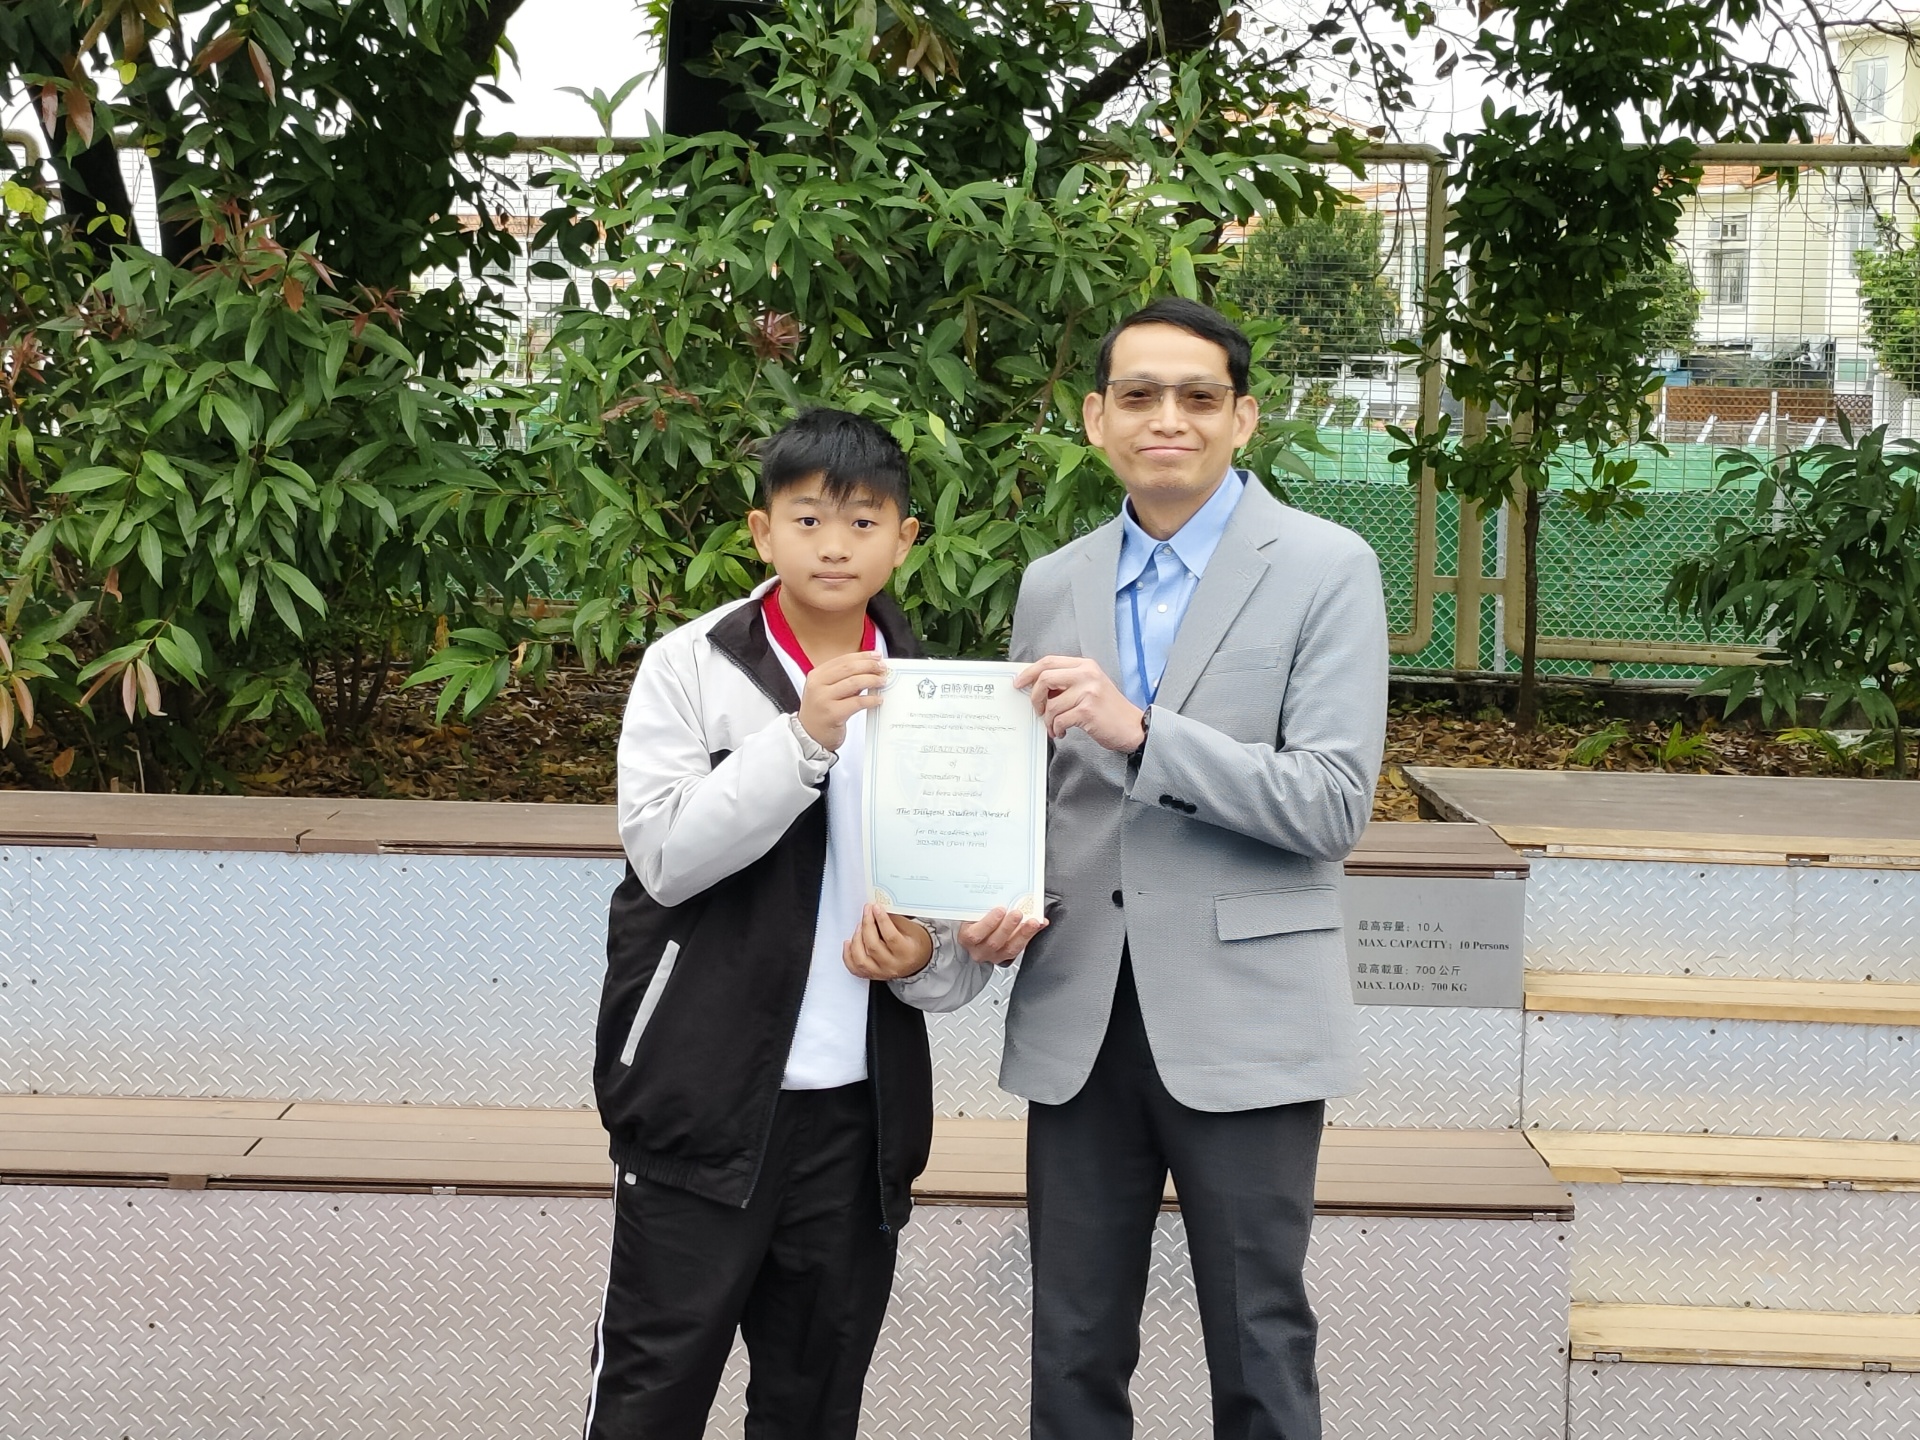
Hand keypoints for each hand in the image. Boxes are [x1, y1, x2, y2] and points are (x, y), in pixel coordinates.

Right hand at [798, 652, 887, 750]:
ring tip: (882, 682)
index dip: (862, 656)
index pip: (843, 660)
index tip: (877, 656)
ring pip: (854, 683)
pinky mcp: (832, 714)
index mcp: (816, 675)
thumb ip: (844, 680)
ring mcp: (823, 699)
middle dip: (869, 666)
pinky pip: (857, 702)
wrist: (809, 737)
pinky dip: (870, 699)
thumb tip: (869, 669)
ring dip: (872, 680)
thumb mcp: (827, 691)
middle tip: (882, 668)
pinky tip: (878, 700)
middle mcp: (817, 685)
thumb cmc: (821, 712)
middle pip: (849, 668)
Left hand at [843, 903, 934, 980]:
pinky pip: (854, 968)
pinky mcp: (872, 975)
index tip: (876, 907)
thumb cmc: (915, 943)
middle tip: (867, 911)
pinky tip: (849, 942)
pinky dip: (848, 955)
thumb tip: (877, 908)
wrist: (918, 960)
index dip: (881, 920)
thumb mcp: (911, 928)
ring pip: (861, 959)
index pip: (890, 937)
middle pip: (873, 946)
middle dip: (867, 924)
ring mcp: (881, 972)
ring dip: (856, 939)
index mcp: (906, 953)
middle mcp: (893, 965)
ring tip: (859, 926)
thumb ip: (893, 919)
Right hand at [958, 906, 1048, 964]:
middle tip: (1018, 913)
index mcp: (967, 937)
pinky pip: (1020, 948)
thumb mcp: (973, 913)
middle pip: (994, 942)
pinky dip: (1031, 935)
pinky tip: (1039, 925)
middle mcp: (979, 950)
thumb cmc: (973, 921)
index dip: (988, 923)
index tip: (1000, 910)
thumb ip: (983, 906)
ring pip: (1010, 949)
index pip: (975, 934)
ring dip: (1024, 933)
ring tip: (1033, 922)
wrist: (976, 936)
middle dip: (1008, 927)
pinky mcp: (1007, 957)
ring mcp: (994, 956)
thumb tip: (1002, 893)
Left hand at [1015, 655, 1145, 751]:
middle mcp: (1087, 674)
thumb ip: (1067, 682)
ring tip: (1055, 726)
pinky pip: (1059, 719)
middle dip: (1035, 697)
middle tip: (1037, 709)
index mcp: (1085, 665)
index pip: (1049, 661)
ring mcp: (1088, 692)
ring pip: (1051, 704)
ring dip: (1048, 720)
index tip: (1019, 682)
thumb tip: (1037, 686)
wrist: (1133, 727)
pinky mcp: (1087, 710)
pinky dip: (1056, 729)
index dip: (1029, 672)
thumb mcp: (1090, 686)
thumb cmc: (1109, 710)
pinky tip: (1062, 731)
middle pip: (1045, 677)